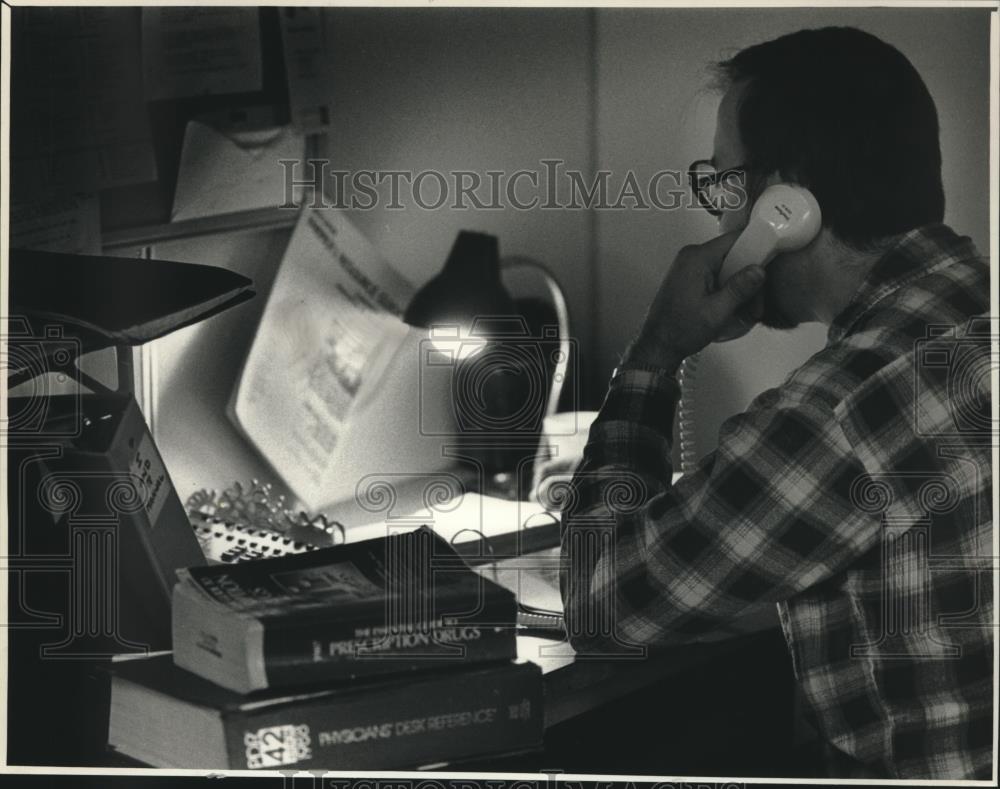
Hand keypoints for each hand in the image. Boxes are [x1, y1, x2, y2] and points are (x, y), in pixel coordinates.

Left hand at [625, 232, 765, 369]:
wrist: (658, 345)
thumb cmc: (682, 330)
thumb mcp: (716, 312)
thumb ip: (738, 289)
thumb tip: (760, 270)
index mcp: (697, 257)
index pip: (735, 239)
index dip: (756, 247)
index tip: (772, 264)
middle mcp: (692, 256)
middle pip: (733, 255)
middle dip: (749, 278)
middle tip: (757, 305)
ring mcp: (690, 266)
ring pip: (728, 268)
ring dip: (740, 288)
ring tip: (748, 312)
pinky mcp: (691, 278)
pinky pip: (718, 276)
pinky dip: (728, 291)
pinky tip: (735, 309)